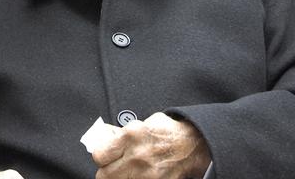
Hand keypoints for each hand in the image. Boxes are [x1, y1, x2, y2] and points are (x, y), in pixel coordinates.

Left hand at [91, 112, 210, 178]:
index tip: (105, 155)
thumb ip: (122, 131)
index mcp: (131, 136)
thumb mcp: (143, 123)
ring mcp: (147, 174)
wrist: (195, 145)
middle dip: (107, 171)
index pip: (99, 155)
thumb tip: (105, 136)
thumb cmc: (169, 132)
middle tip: (112, 167)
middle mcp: (137, 157)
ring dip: (119, 177)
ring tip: (126, 171)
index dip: (101, 156)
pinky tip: (138, 175)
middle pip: (105, 175)